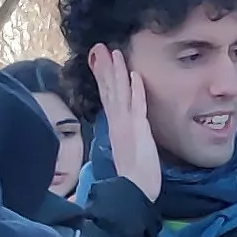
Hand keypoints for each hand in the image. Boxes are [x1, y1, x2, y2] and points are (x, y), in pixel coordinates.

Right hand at [83, 42, 156, 184]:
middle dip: (104, 67)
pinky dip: (135, 90)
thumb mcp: (127, 148)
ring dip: (117, 72)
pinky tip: (134, 74)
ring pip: (119, 93)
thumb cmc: (133, 175)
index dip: (102, 76)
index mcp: (114, 126)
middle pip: (109, 89)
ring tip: (114, 52)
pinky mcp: (138, 130)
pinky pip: (137, 106)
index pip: (106, 95)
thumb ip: (123, 133)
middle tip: (100, 46)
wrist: (134, 190)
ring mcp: (126, 125)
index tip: (98, 58)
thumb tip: (120, 123)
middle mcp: (117, 122)